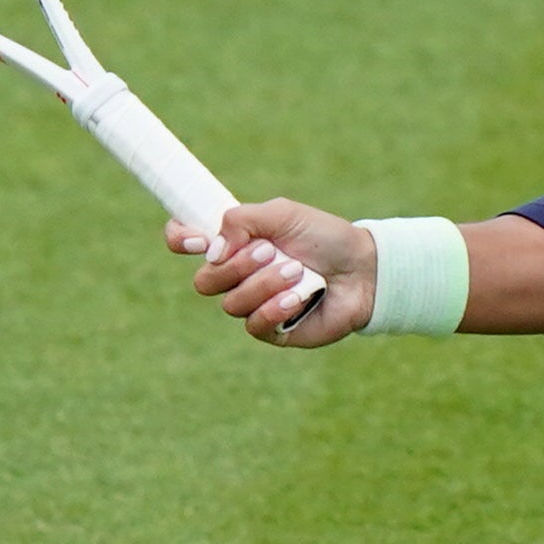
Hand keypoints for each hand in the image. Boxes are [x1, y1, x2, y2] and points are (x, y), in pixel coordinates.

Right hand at [161, 199, 374, 345]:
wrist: (364, 268)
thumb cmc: (325, 237)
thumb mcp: (283, 214)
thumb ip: (242, 220)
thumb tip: (211, 249)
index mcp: (235, 243)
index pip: (187, 242)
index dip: (180, 239)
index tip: (195, 239)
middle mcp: (238, 276)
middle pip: (204, 281)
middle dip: (235, 266)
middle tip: (269, 251)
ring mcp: (253, 304)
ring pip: (231, 303)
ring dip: (264, 284)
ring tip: (298, 271)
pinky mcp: (273, 329)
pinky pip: (253, 325)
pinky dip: (274, 308)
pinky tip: (298, 298)